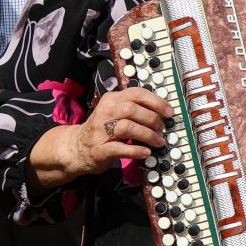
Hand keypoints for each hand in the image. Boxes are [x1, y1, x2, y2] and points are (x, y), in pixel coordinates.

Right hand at [35, 87, 172, 180]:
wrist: (76, 148)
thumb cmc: (102, 129)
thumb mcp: (115, 112)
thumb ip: (134, 108)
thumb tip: (162, 111)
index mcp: (112, 100)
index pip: (136, 93)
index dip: (155, 101)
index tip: (169, 111)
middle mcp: (105, 112)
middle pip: (132, 109)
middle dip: (152, 119)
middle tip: (162, 128)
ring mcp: (101, 131)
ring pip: (127, 127)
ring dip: (147, 135)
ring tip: (158, 141)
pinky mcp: (99, 149)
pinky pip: (120, 148)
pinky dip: (136, 150)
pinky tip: (146, 152)